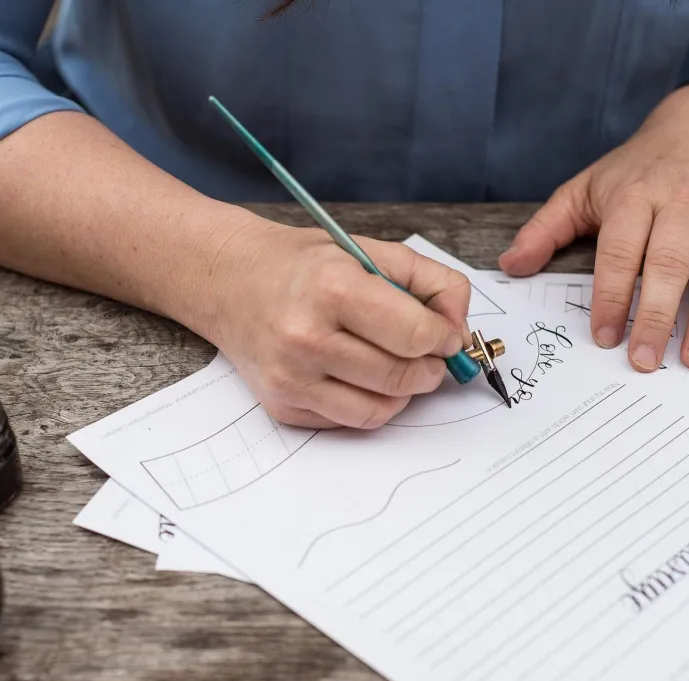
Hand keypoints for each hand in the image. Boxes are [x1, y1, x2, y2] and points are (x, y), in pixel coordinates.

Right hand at [199, 219, 471, 428]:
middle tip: (426, 352)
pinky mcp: (283, 407)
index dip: (445, 338)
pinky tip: (358, 374)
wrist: (229, 282)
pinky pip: (352, 422)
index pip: (416, 335)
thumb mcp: (367, 250)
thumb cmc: (304, 266)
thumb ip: (428, 280)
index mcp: (331, 288)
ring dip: (403, 391)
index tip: (445, 334)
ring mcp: (291, 378)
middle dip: (429, 368)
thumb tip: (458, 329)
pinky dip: (369, 403)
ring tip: (394, 362)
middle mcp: (305, 337)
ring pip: (382, 409)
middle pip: (402, 377)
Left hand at [499, 84, 688, 371]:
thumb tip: (510, 267)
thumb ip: (546, 229)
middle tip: (644, 360)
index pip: (619, 252)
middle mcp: (681, 203)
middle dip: (655, 315)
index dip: (611, 295)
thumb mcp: (585, 187)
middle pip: (668, 264)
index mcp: (634, 196)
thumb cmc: (639, 168)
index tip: (604, 336)